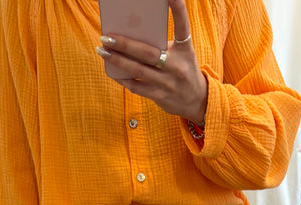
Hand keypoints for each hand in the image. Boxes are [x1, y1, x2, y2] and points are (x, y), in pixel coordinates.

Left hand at [96, 0, 206, 123]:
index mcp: (185, 49)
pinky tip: (112, 71)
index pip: (182, 26)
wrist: (197, 100)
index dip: (178, 8)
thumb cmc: (183, 70)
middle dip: (124, 44)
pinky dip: (122, 78)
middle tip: (106, 37)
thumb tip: (132, 36)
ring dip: (117, 60)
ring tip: (102, 51)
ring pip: (137, 70)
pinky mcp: (160, 96)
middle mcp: (177, 65)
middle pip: (147, 53)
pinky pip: (136, 87)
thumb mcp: (182, 54)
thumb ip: (163, 45)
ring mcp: (168, 82)